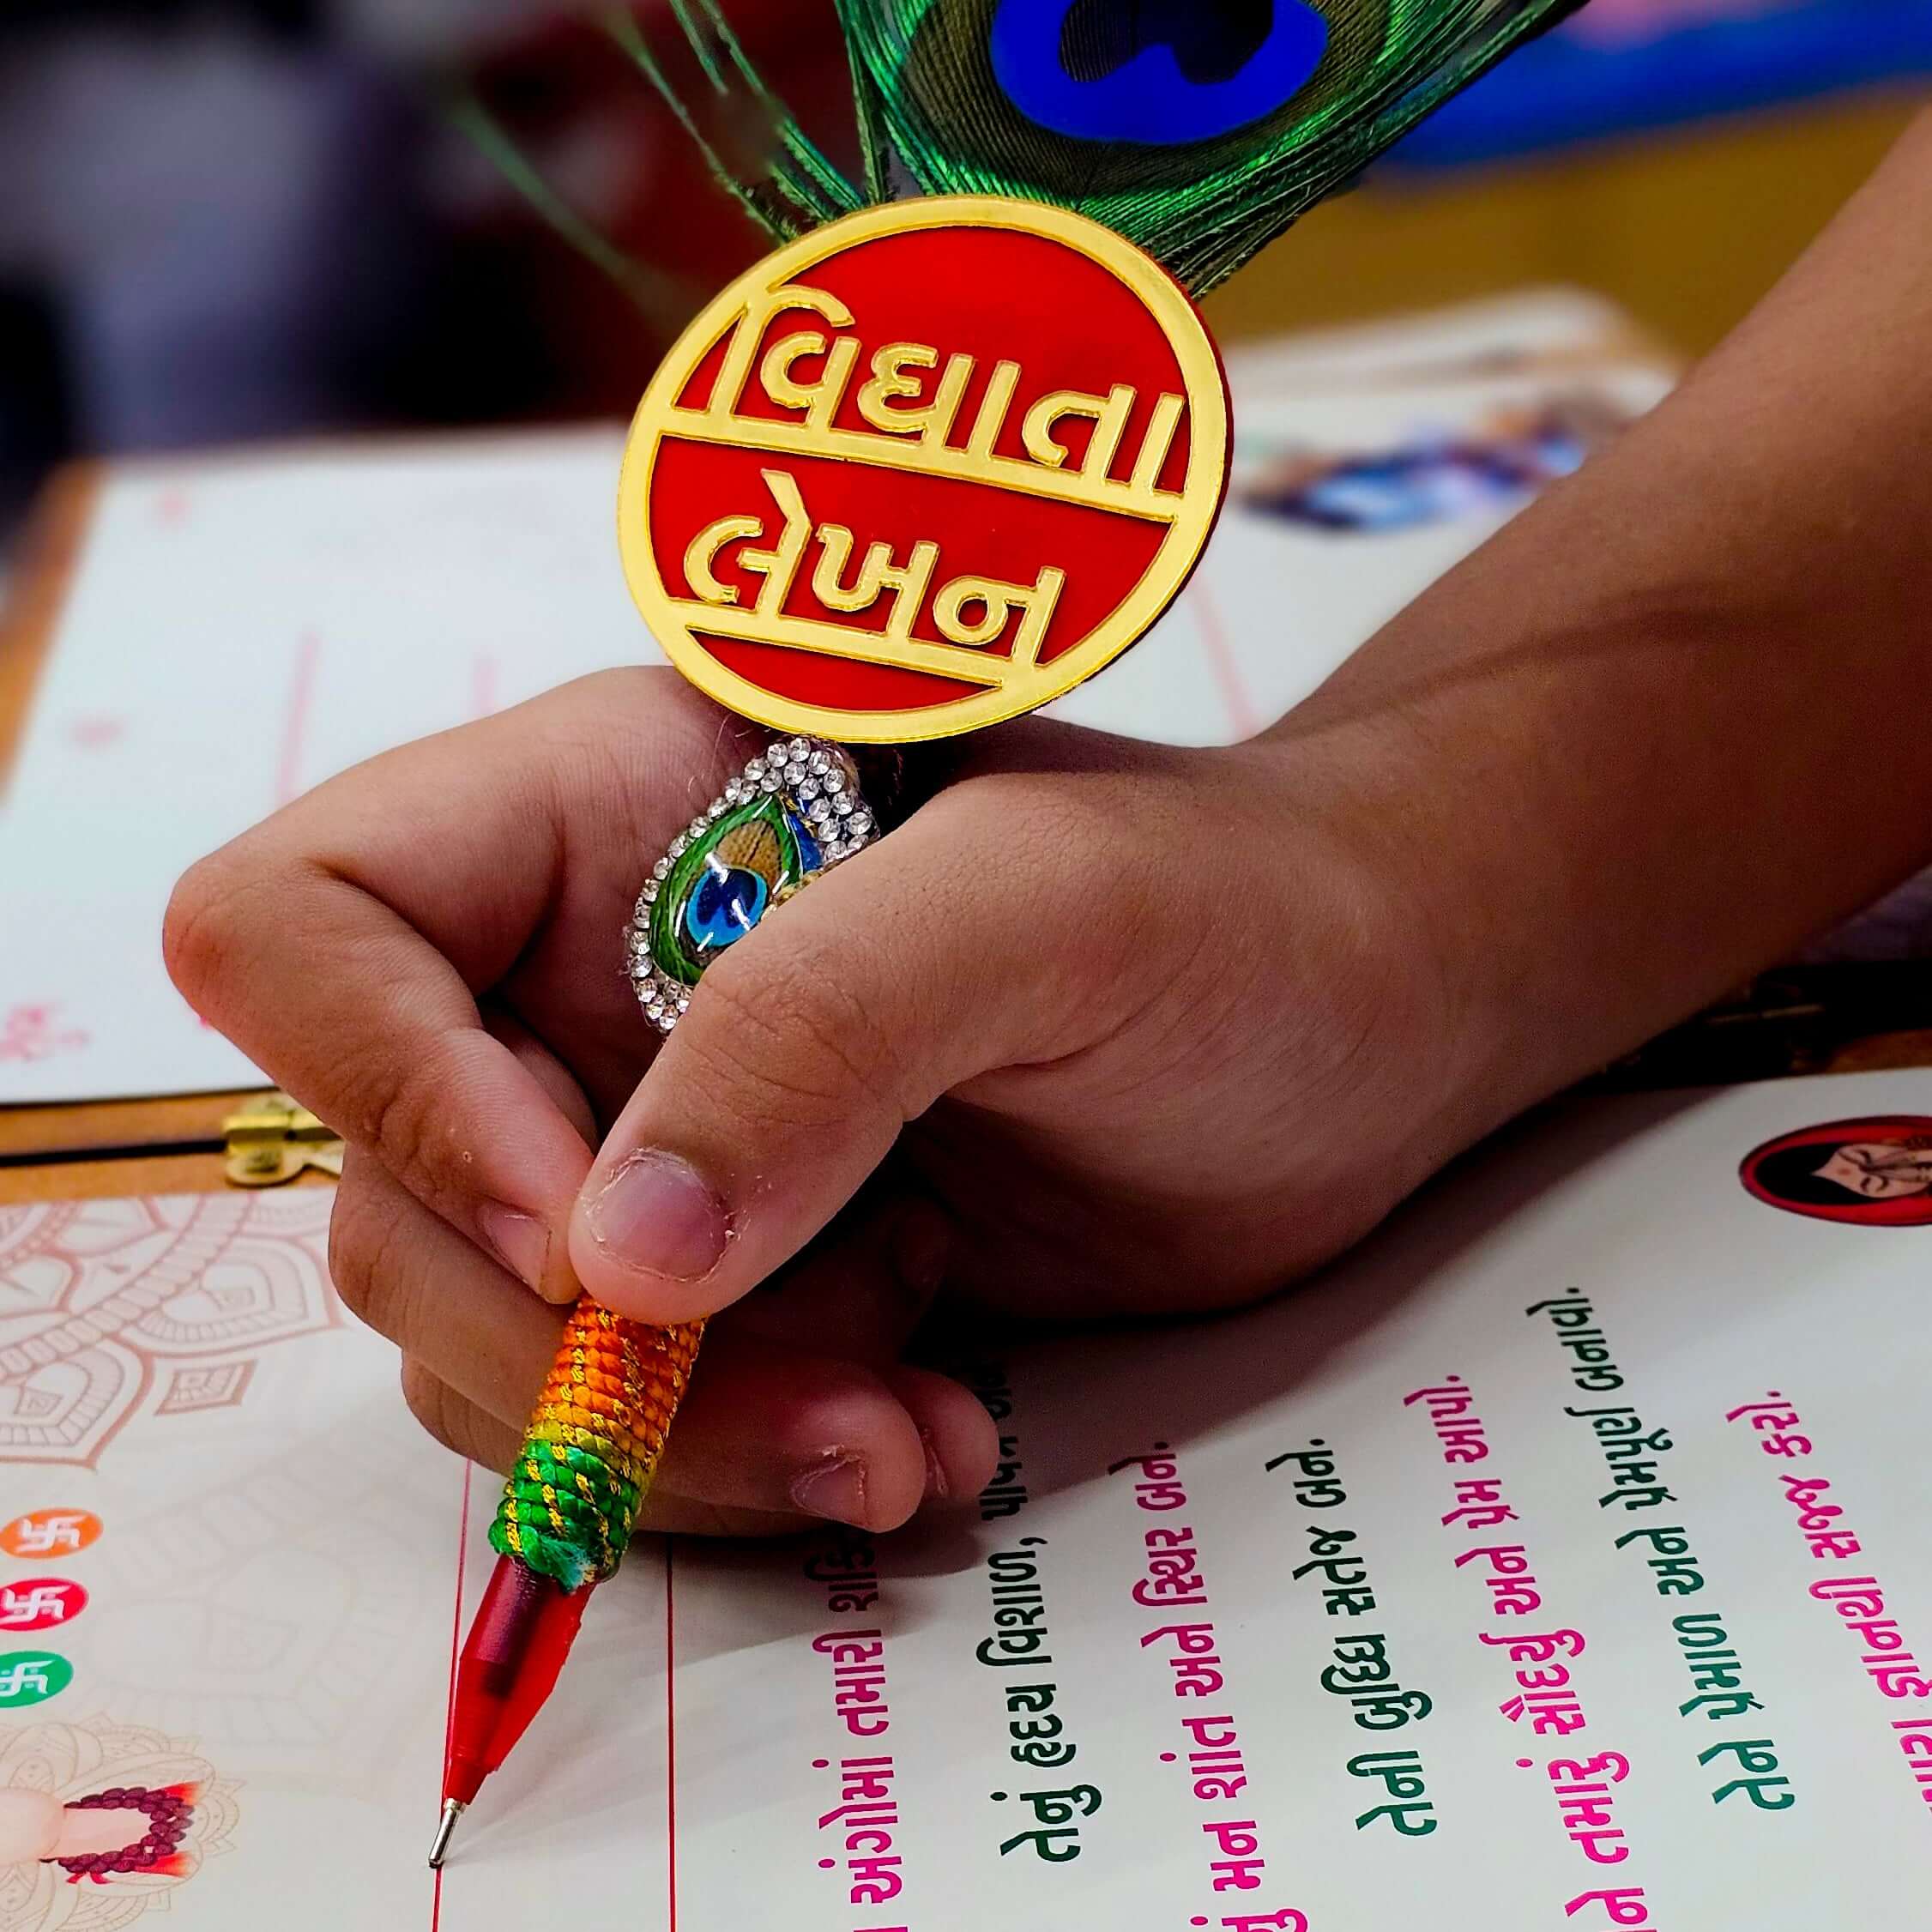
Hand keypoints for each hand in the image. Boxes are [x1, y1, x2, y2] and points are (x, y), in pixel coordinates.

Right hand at [165, 668, 1461, 1534]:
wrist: (1347, 1022)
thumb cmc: (1226, 905)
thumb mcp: (1044, 912)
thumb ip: (825, 1028)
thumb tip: (610, 1262)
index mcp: (603, 817)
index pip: (304, 924)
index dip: (381, 1084)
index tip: (581, 1221)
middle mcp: (579, 986)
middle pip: (396, 1201)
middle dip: (581, 1354)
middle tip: (832, 1405)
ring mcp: (651, 1146)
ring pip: (511, 1350)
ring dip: (686, 1443)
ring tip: (912, 1434)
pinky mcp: (737, 1281)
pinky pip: (634, 1428)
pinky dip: (755, 1472)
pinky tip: (933, 1438)